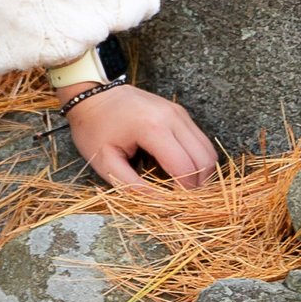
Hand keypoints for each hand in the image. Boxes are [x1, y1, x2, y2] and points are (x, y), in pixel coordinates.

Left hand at [64, 83, 217, 191]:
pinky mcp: (180, 113)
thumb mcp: (105, 162)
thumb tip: (160, 204)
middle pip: (204, 159)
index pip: (184, 167)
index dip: (184, 191)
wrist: (92, 96)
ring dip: (201, 172)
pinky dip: (197, 159)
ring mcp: (179, 113)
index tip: (175, 205)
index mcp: (152, 128)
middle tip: (182, 199)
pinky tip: (180, 169)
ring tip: (183, 187)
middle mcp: (172, 117)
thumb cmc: (94, 129)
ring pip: (207, 150)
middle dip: (198, 185)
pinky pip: (200, 140)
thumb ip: (132, 186)